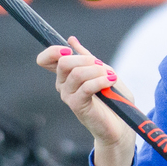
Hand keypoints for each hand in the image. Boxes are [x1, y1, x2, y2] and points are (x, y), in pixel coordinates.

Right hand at [37, 36, 135, 165]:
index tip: (68, 50)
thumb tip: (71, 40)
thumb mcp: (102, 71)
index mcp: (66, 75)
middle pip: (63, 62)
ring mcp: (68, 96)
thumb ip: (87, 57)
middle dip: (85, 59)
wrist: (121, 124)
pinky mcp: (77, 106)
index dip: (52, 51)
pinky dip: (101, 81)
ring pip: (77, 73)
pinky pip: (86, 86)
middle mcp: (63, 85)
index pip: (46, 60)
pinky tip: (110, 81)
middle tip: (101, 66)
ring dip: (97, 71)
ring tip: (110, 77)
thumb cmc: (113, 98)